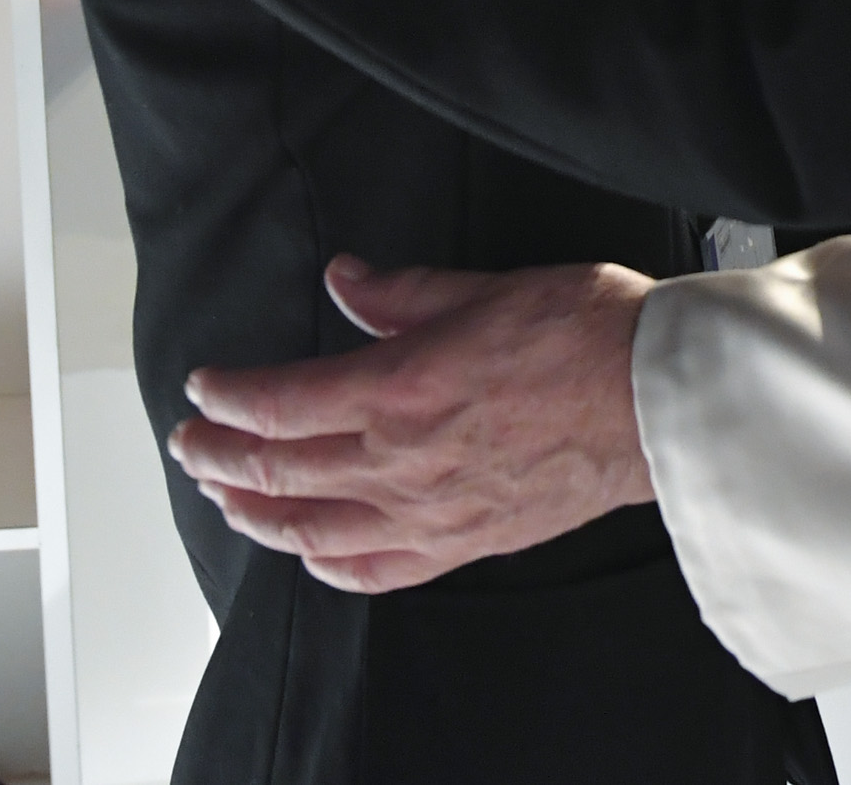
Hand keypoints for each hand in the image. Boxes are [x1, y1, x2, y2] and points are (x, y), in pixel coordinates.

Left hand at [172, 259, 655, 595]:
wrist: (660, 401)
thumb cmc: (589, 335)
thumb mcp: (488, 286)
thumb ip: (404, 291)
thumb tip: (344, 279)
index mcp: (399, 387)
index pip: (278, 403)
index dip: (226, 397)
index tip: (203, 387)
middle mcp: (400, 460)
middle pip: (279, 470)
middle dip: (219, 457)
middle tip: (190, 444)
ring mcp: (429, 512)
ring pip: (311, 528)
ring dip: (255, 513)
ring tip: (226, 496)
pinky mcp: (464, 543)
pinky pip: (375, 571)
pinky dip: (327, 566)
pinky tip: (308, 555)